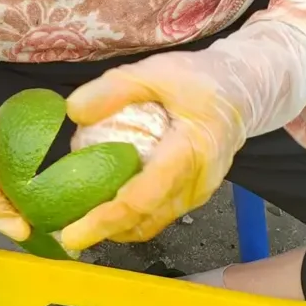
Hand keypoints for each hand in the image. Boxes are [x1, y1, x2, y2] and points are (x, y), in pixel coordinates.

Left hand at [59, 18, 305, 251]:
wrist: (242, 90)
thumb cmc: (199, 79)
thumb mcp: (156, 71)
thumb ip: (115, 88)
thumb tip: (73, 111)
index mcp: (190, 152)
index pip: (143, 197)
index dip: (105, 220)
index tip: (72, 234)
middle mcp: (197, 183)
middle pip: (144, 220)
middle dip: (103, 232)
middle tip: (64, 233)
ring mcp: (198, 194)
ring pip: (151, 224)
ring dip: (115, 229)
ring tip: (78, 223)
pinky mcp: (194, 196)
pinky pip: (158, 215)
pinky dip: (130, 218)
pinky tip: (104, 206)